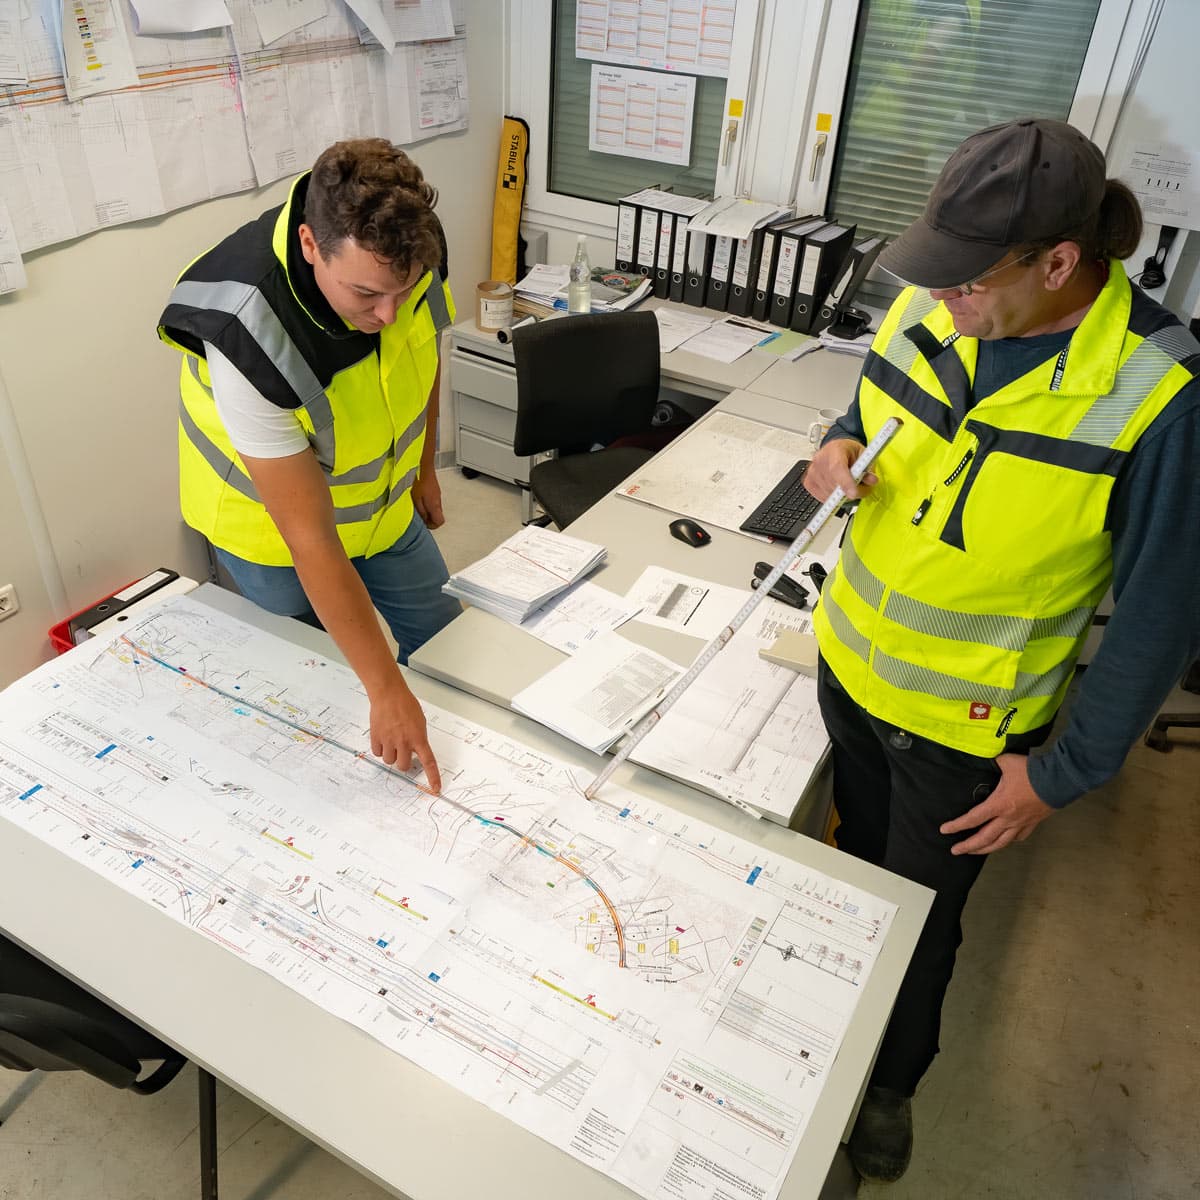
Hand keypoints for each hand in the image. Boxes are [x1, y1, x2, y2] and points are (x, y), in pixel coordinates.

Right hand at [368, 673, 441, 793]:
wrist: (388, 694)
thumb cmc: (405, 704)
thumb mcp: (420, 722)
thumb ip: (419, 738)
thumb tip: (416, 750)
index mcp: (418, 738)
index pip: (429, 762)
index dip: (432, 777)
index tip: (436, 788)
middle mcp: (404, 742)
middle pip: (403, 766)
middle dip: (403, 762)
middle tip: (402, 752)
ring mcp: (389, 741)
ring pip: (389, 761)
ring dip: (391, 755)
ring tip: (391, 741)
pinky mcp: (376, 738)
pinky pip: (377, 753)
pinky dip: (380, 749)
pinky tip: (383, 738)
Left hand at [412, 470, 444, 528]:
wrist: (425, 470)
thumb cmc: (420, 483)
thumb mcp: (416, 500)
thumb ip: (421, 511)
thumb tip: (424, 520)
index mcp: (434, 506)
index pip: (440, 522)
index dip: (432, 526)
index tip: (425, 524)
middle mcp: (438, 503)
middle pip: (439, 517)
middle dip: (430, 520)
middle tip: (422, 517)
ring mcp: (438, 497)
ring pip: (436, 510)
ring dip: (430, 512)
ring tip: (420, 508)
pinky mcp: (436, 493)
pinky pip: (435, 503)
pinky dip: (429, 506)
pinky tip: (422, 501)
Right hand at [804, 438, 877, 501]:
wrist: (836, 450)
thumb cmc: (849, 452)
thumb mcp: (864, 455)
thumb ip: (868, 469)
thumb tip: (871, 481)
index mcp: (835, 449)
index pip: (837, 468)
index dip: (845, 482)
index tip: (854, 493)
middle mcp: (820, 460)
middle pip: (834, 484)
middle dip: (851, 491)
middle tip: (860, 487)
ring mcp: (812, 472)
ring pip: (829, 494)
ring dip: (842, 495)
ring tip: (848, 484)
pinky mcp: (808, 483)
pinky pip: (823, 498)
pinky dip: (833, 497)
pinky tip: (837, 488)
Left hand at [940, 753, 1053, 854]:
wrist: (1058, 780)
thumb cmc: (1031, 771)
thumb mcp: (1006, 761)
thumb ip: (993, 761)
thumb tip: (985, 757)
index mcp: (998, 804)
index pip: (973, 819)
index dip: (957, 826)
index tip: (944, 830)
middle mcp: (1008, 819)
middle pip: (985, 839)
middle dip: (968, 846)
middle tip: (955, 850)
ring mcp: (1021, 823)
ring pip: (1001, 843)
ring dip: (986, 849)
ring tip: (974, 852)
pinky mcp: (1033, 823)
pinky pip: (1018, 838)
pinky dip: (1008, 842)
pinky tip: (1003, 842)